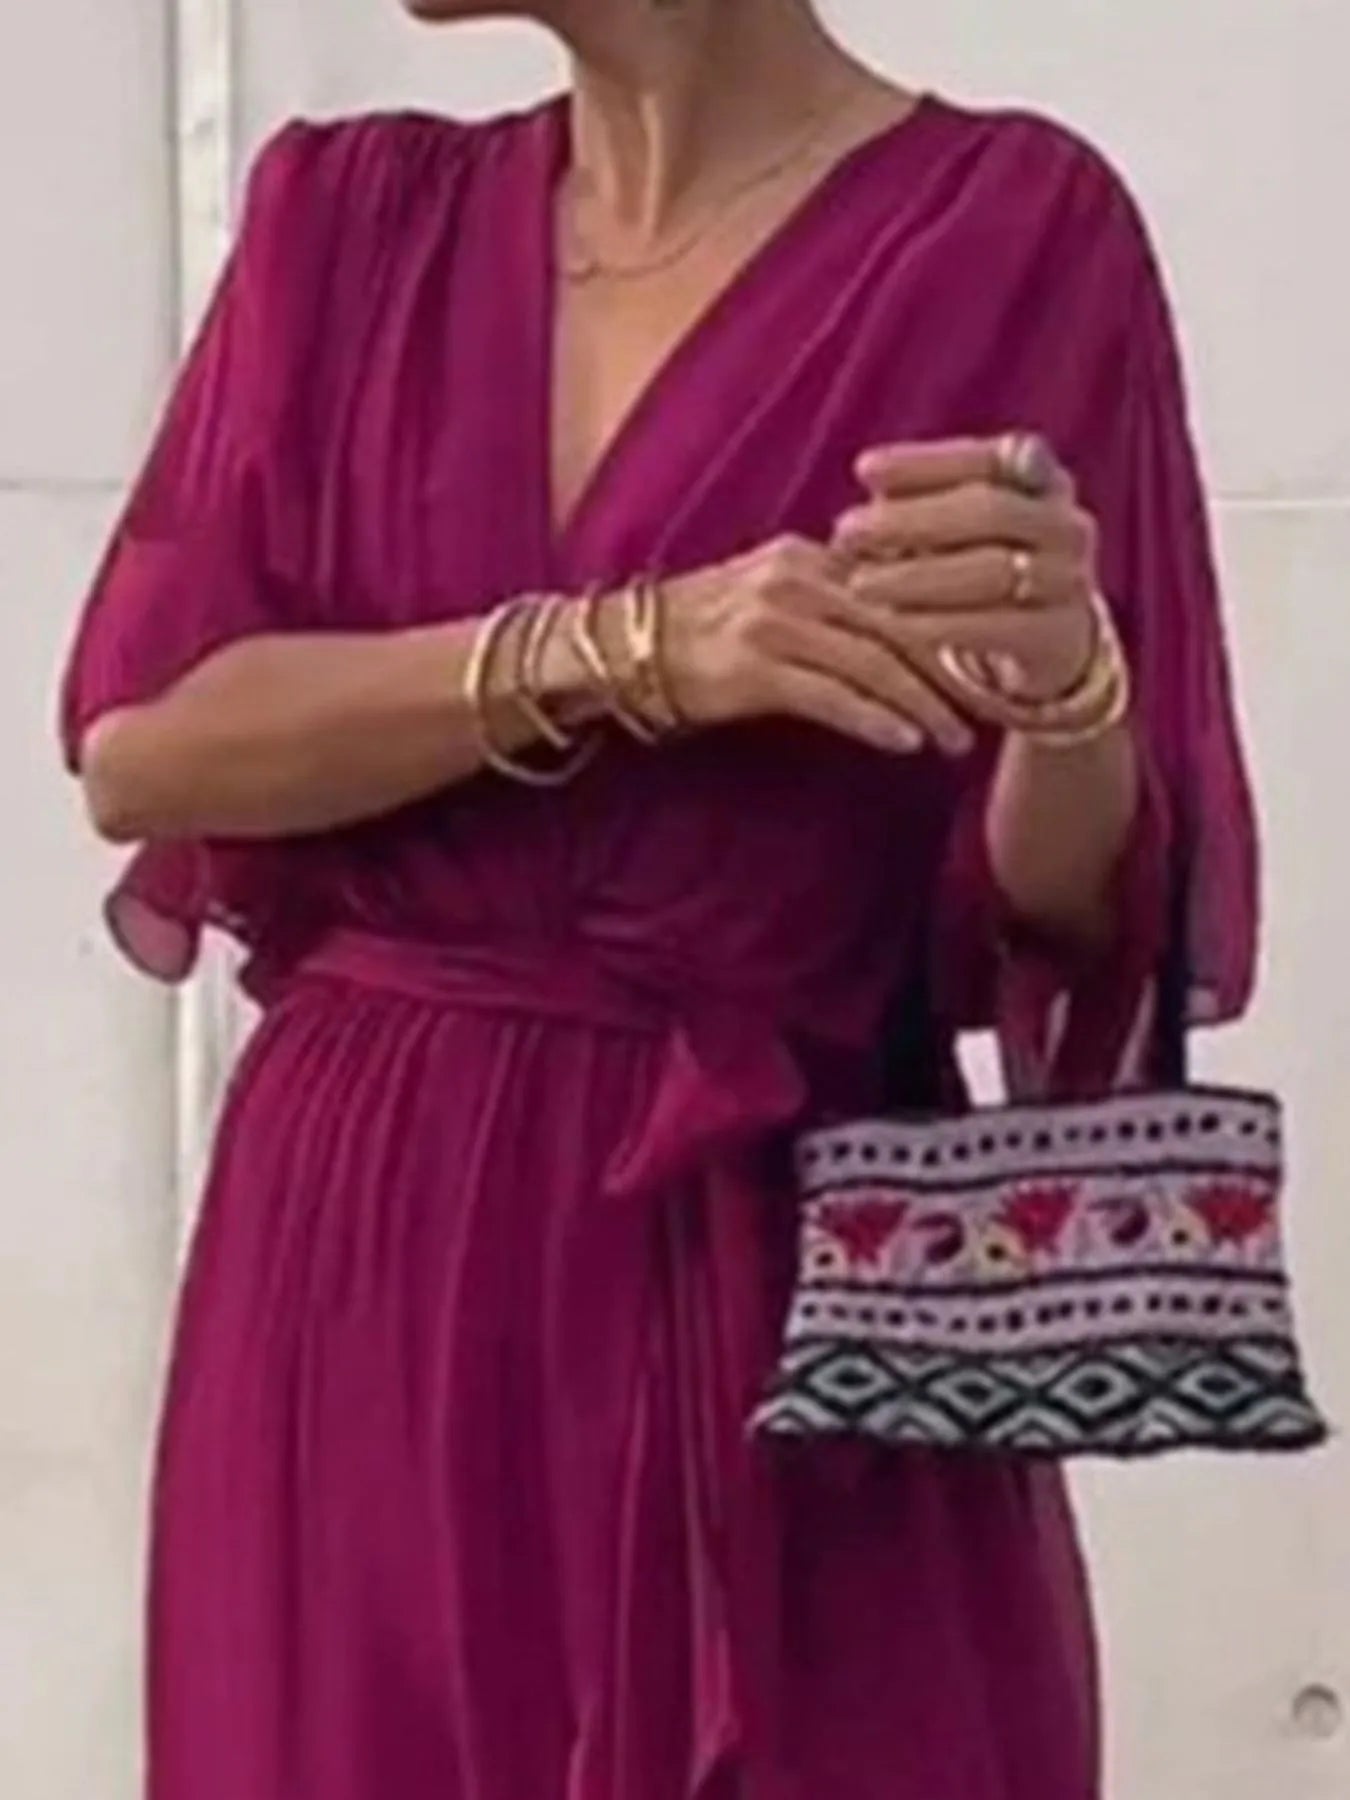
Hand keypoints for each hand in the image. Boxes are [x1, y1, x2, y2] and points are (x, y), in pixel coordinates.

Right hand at [658, 535, 975, 755]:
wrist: (620, 649)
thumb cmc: (700, 633)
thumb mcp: (770, 595)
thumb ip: (830, 600)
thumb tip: (900, 621)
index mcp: (807, 557)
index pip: (898, 585)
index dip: (951, 622)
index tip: (991, 657)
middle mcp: (796, 580)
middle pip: (898, 623)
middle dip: (952, 667)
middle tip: (993, 704)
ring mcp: (775, 623)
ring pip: (874, 662)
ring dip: (924, 704)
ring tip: (958, 737)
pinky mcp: (754, 669)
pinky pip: (831, 696)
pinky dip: (875, 720)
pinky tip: (907, 742)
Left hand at [832, 438, 1099, 710]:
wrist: (1045, 640)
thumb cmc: (978, 565)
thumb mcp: (950, 527)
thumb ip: (913, 504)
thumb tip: (861, 496)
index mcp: (1040, 478)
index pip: (985, 458)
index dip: (924, 463)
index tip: (863, 470)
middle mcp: (1065, 522)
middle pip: (990, 511)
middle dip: (913, 520)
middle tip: (847, 531)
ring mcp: (1069, 579)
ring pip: (993, 571)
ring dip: (919, 577)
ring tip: (859, 583)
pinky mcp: (1057, 634)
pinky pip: (997, 626)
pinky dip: (941, 622)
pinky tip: (894, 620)